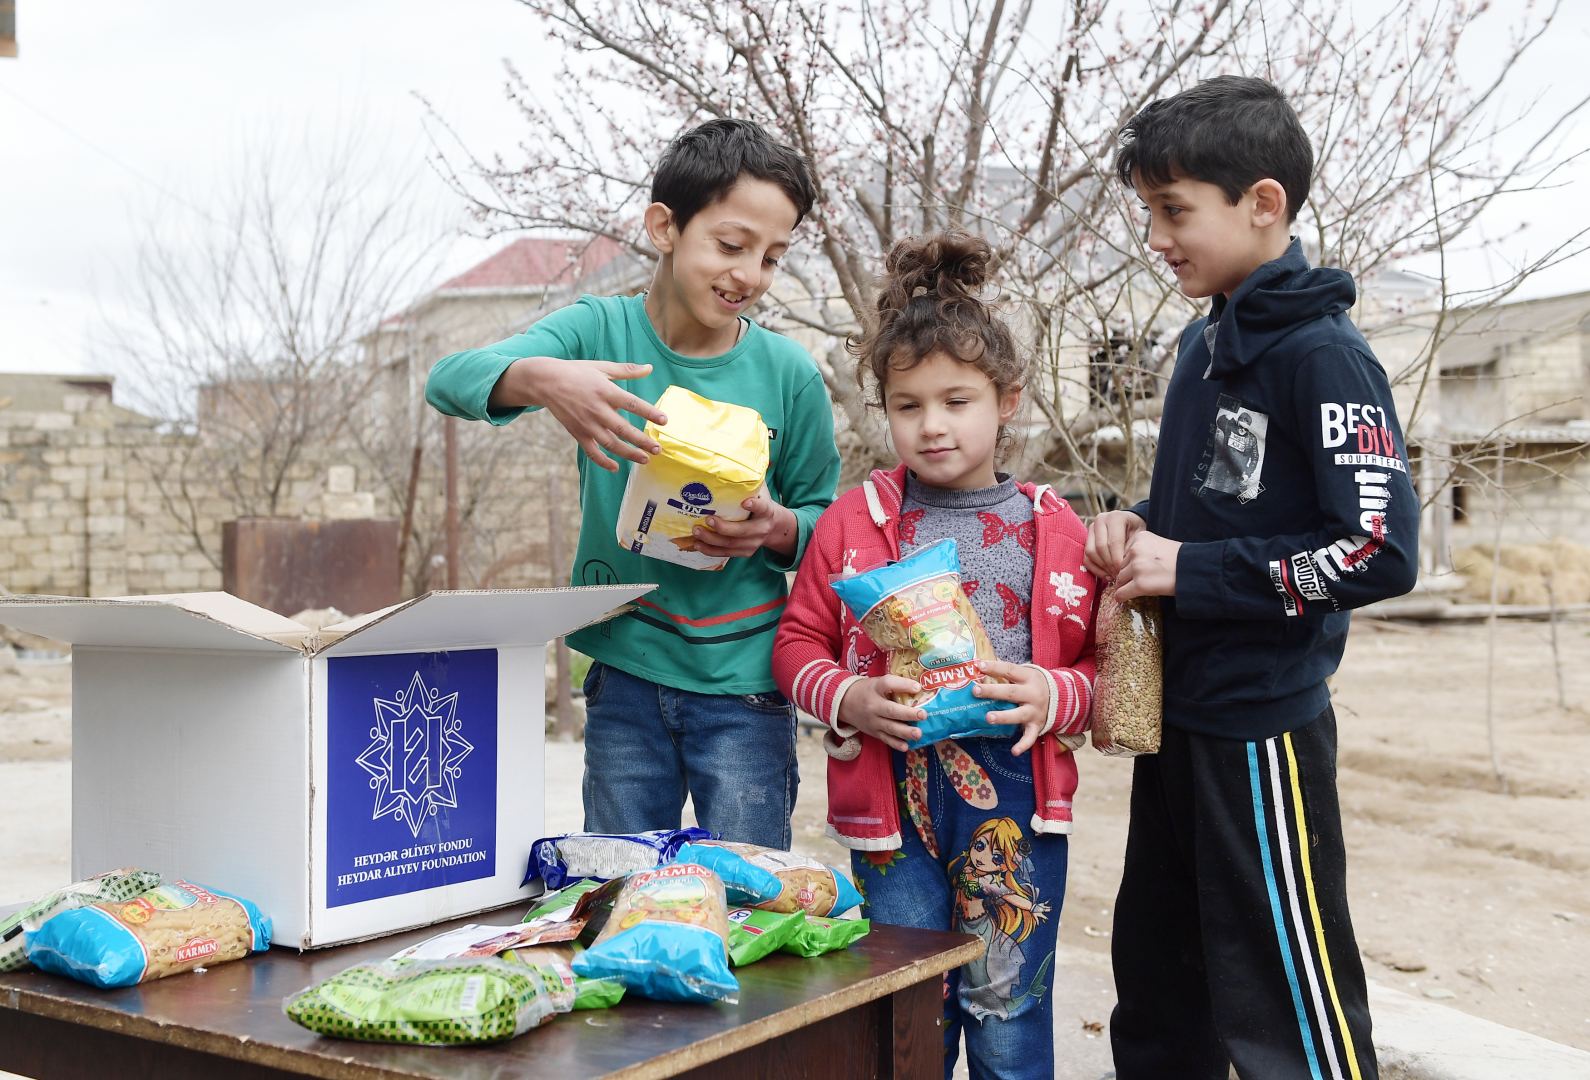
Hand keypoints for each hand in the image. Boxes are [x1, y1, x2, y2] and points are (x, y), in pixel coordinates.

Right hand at [492, 356, 666, 471]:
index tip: (664, 421)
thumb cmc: (577, 372)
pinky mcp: (577, 433)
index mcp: (606, 391)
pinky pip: (591, 452)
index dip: (649, 412)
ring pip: (610, 444)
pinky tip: (615, 468)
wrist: (545, 381)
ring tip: (645, 459)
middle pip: (623, 429)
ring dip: (629, 454)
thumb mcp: (602, 367)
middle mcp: (597, 410)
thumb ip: (627, 370)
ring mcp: (586, 423)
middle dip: (642, 441)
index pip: (633, 404)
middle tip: (658, 449)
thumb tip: (650, 368)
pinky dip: (603, 462)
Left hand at [691, 484, 798, 559]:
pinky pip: (725, 554)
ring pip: (730, 545)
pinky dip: (710, 550)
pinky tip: (697, 544)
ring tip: (696, 531)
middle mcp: (761, 529)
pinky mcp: (744, 552)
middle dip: (723, 527)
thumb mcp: (762, 492)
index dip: (754, 507)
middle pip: (742, 532)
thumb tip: (735, 458)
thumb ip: (750, 480)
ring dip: (711, 539)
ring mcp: (753, 543)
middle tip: (708, 519)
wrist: (776, 527)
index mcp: (767, 512)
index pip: (763, 509)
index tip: (745, 501)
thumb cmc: (762, 504)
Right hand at [836, 675, 925, 751]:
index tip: (918, 687)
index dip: (903, 685)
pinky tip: (906, 747)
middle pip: (891, 710)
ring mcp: (873, 721)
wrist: (844, 703)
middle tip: (923, 715)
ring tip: (918, 734)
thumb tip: (920, 688)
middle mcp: (873, 705)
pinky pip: (885, 739)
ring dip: (905, 732)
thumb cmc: (867, 691)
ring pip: (890, 727)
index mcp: (875, 688)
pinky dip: (895, 744)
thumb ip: (895, 685)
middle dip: (908, 714)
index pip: (888, 684)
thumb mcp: (878, 682)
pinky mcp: (873, 732)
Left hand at [972, 659, 1049, 755]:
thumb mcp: (1025, 673)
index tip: (979, 665)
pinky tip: (1014, 751)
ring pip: (1018, 715)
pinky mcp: (1036, 726)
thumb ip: (1007, 672)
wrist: (1062, 698)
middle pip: (1011, 692)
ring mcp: (1035, 711)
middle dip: (993, 691)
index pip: (1010, 670)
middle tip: (976, 690)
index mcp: (1028, 677)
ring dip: (1003, 717)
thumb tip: (981, 665)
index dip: (994, 668)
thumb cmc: (1033, 684)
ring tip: (988, 718)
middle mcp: (1032, 694)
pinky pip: (1030, 737)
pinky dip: (1023, 745)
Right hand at [1083, 510, 1145, 578]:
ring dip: (1102, 568)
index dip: (1117, 559)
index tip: (1123, 572)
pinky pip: (1086, 557)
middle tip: (1119, 576)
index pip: (1113, 542)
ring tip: (1114, 576)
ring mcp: (1091, 529)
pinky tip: (1106, 575)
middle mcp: (1100, 520)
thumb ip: (1131, 550)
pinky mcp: (1086, 539)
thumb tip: (1122, 569)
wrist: (1132, 526)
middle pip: (1100, 547)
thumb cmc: (1138, 532)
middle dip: (1109, 565)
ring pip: (1090, 552)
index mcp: (1115, 517)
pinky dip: (1095, 569)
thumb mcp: (1140, 538)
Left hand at [1114, 530, 1180, 599]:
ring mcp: (1137, 567)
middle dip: (1127, 575)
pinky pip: (1121, 593)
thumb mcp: (1158, 545)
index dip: (1130, 564)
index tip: (1138, 570)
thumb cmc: (1180, 559)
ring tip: (1139, 588)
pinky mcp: (1140, 584)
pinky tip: (1123, 599)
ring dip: (1126, 586)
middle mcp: (1135, 551)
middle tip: (1140, 581)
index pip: (1125, 553)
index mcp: (1140, 538)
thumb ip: (1141, 550)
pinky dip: (1121, 597)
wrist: (1195, 570)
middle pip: (1121, 567)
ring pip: (1120, 580)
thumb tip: (1125, 565)